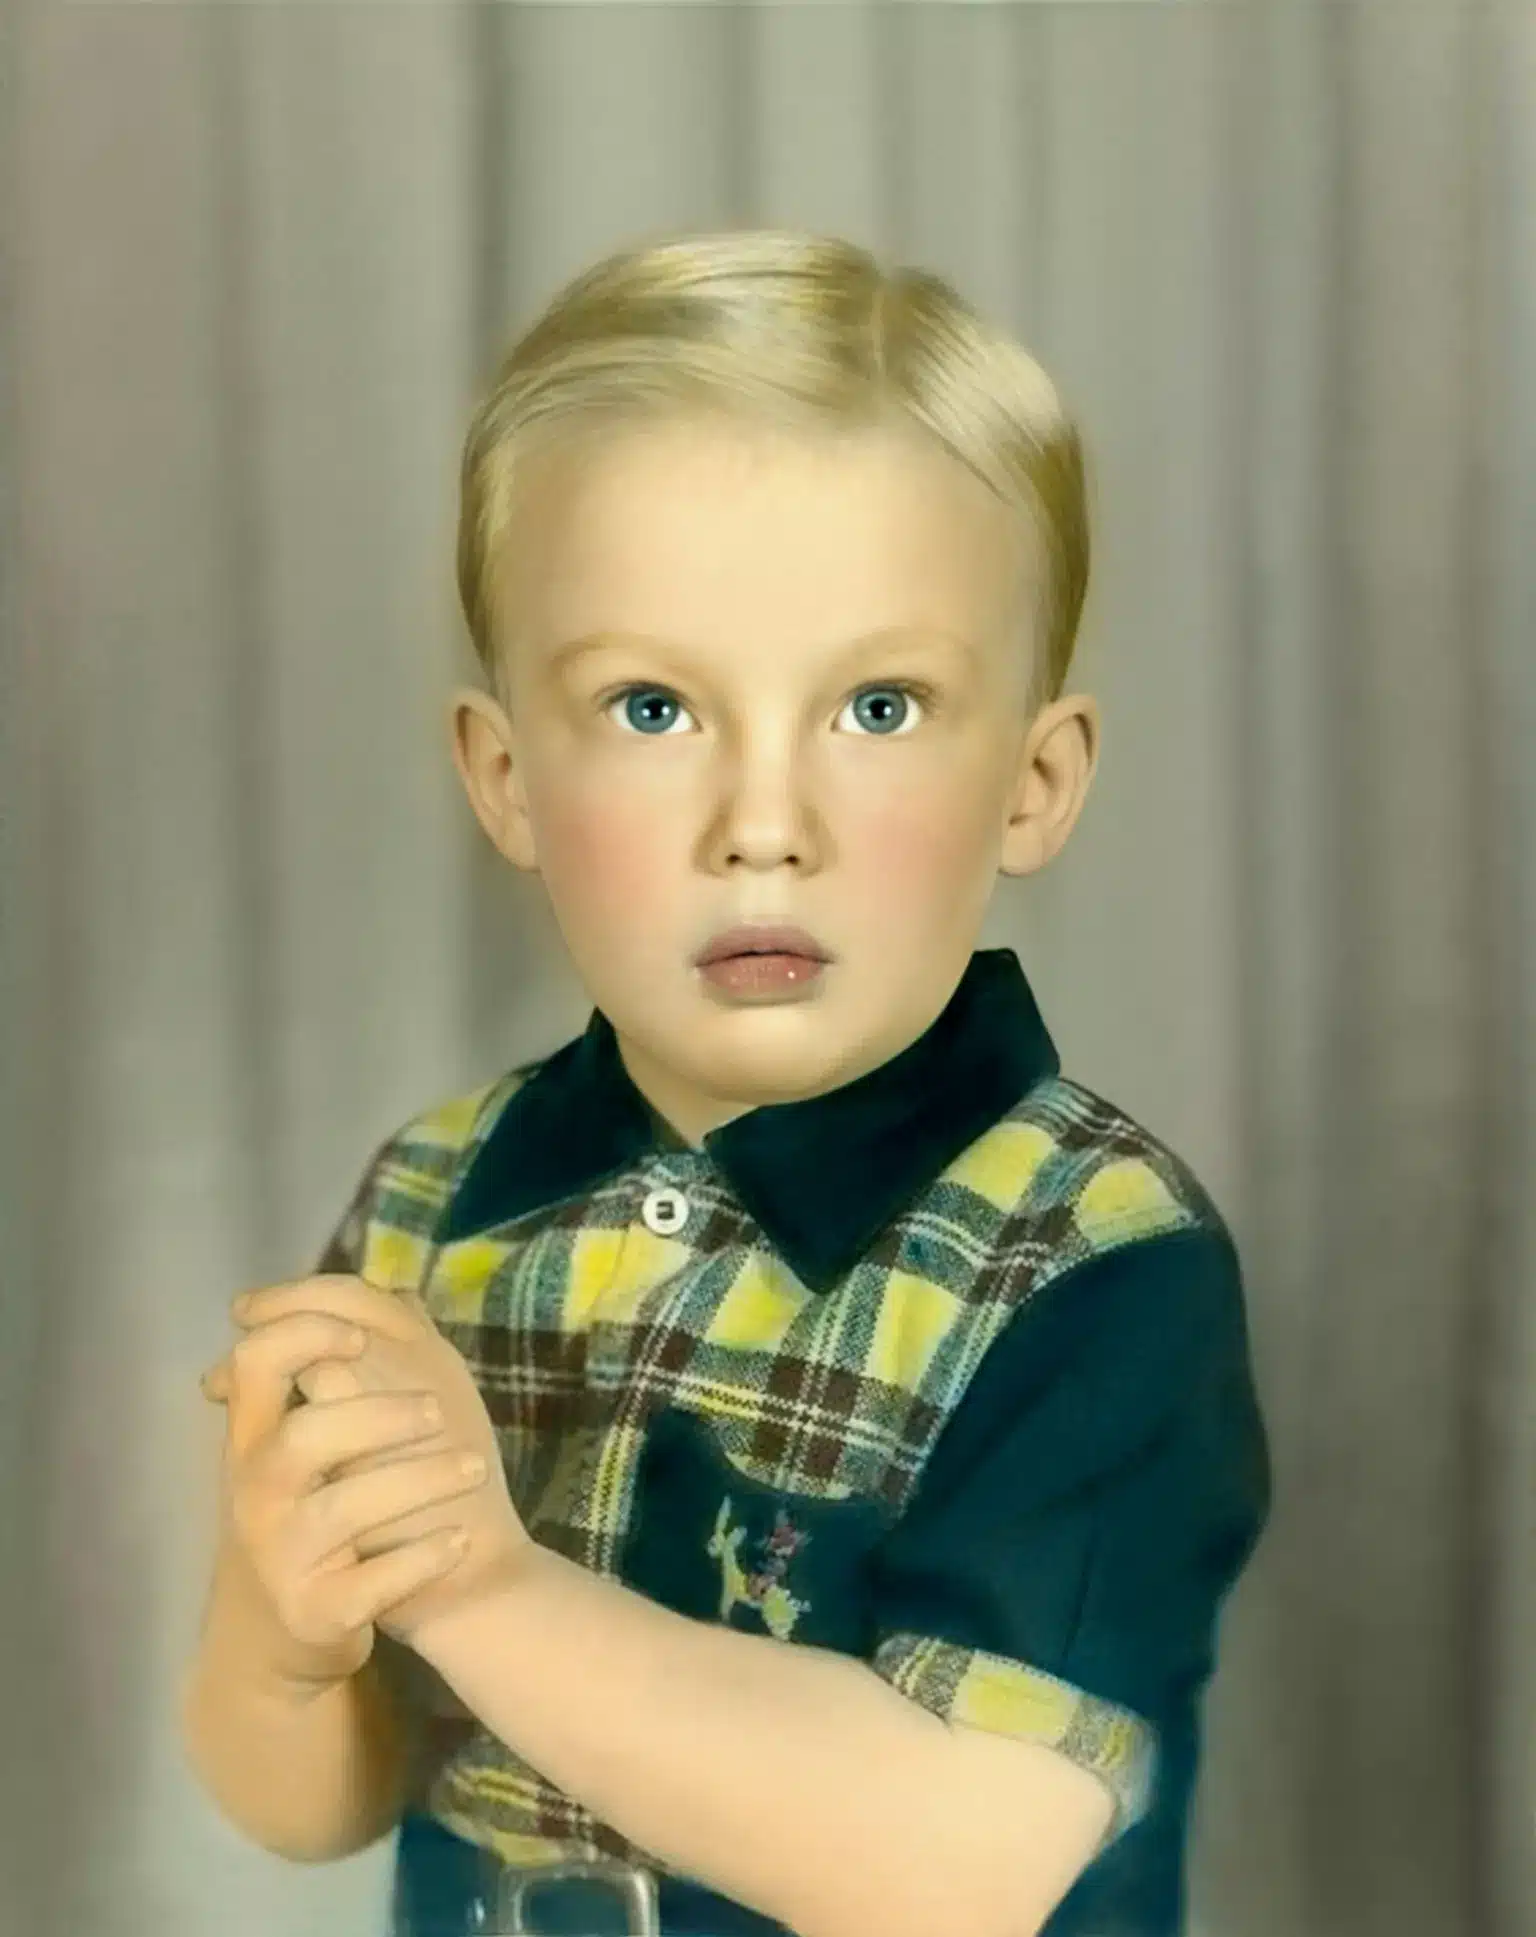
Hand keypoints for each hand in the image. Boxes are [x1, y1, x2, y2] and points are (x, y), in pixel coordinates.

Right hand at [208, 1275, 533, 1643]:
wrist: (293, 1628)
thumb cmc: (315, 1510)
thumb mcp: (309, 1442)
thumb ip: (343, 1369)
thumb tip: (400, 1291)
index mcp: (254, 1437)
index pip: (257, 1363)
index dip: (305, 1336)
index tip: (359, 1340)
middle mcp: (256, 1493)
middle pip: (306, 1436)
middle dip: (379, 1416)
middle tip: (437, 1411)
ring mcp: (282, 1557)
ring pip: (346, 1510)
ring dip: (420, 1481)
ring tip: (472, 1468)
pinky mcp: (317, 1612)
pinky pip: (372, 1585)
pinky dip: (422, 1560)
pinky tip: (459, 1541)